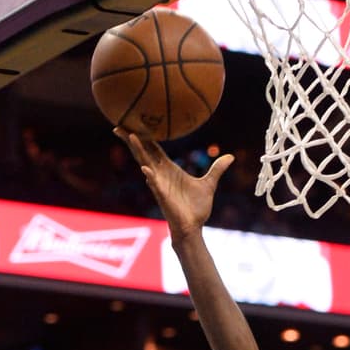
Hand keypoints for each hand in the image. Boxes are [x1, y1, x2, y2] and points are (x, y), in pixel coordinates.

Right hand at [116, 129, 233, 240]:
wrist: (194, 228)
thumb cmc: (197, 208)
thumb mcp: (209, 184)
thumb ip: (217, 169)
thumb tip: (231, 157)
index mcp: (168, 168)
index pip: (153, 147)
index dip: (143, 135)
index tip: (133, 121)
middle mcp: (160, 174)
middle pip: (143, 152)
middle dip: (131, 138)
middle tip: (118, 123)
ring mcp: (160, 185)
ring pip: (146, 164)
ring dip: (138, 151)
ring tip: (129, 136)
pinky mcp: (163, 197)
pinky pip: (155, 185)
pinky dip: (150, 176)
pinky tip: (145, 168)